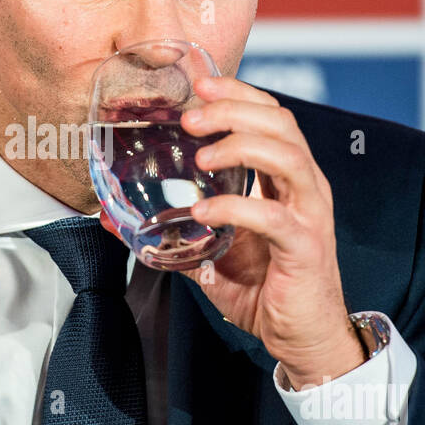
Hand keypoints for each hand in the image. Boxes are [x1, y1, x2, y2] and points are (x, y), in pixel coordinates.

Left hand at [176, 76, 363, 390]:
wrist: (304, 339)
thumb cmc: (267, 290)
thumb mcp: (212, 254)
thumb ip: (172, 234)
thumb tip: (114, 222)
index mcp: (287, 179)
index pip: (271, 116)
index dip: (238, 93)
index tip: (199, 85)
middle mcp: (304, 187)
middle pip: (281, 123)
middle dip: (234, 109)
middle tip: (191, 117)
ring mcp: (310, 215)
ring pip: (287, 157)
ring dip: (241, 146)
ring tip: (202, 156)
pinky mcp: (306, 247)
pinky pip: (274, 217)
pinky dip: (237, 207)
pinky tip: (204, 212)